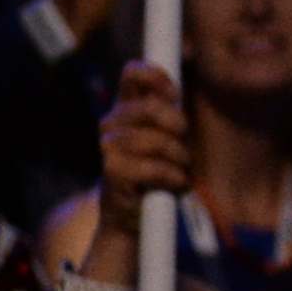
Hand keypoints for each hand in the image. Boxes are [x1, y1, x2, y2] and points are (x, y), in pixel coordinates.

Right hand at [95, 62, 191, 209]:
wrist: (133, 216)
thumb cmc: (156, 171)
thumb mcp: (168, 136)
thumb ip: (170, 109)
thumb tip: (179, 81)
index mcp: (126, 108)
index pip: (132, 74)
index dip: (155, 76)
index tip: (175, 94)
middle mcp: (111, 123)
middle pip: (151, 107)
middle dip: (177, 126)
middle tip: (184, 143)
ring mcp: (107, 146)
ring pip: (156, 140)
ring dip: (178, 157)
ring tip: (179, 169)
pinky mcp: (111, 170)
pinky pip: (154, 167)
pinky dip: (173, 177)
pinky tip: (174, 184)